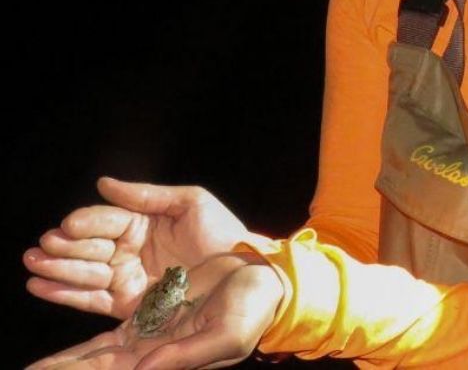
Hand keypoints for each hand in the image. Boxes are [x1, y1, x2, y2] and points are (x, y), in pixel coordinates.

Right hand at [25, 177, 253, 318]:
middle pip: (89, 247)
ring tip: (34, 264)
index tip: (70, 224)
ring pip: (86, 272)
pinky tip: (40, 286)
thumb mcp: (191, 203)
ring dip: (57, 269)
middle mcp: (128, 250)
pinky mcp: (128, 304)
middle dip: (65, 247)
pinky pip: (92, 300)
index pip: (106, 220)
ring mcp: (127, 277)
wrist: (246, 271)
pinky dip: (65, 294)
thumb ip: (148, 195)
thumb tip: (104, 183)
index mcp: (140, 223)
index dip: (87, 222)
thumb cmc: (222, 232)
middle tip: (44, 246)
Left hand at [28, 252, 282, 369]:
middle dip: (61, 362)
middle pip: (94, 358)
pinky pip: (108, 298)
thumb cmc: (252, 310)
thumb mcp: (226, 336)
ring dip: (67, 319)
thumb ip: (184, 357)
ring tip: (37, 298)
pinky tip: (61, 288)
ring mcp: (148, 323)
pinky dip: (83, 292)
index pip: (108, 368)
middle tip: (29, 368)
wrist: (265, 279)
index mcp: (163, 357)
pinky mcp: (149, 298)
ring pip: (95, 327)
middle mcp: (149, 345)